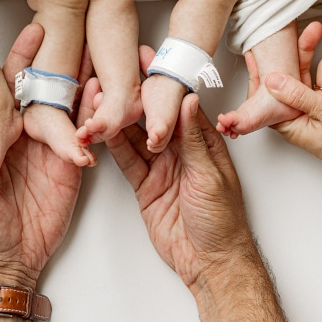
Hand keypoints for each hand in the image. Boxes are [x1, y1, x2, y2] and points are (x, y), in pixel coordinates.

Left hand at [0, 23, 95, 288]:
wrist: (7, 258)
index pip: (9, 85)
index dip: (21, 57)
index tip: (35, 31)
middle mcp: (27, 132)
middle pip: (44, 87)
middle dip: (60, 59)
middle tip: (78, 32)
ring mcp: (51, 146)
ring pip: (69, 106)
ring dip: (84, 83)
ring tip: (99, 59)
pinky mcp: (71, 164)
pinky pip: (85, 136)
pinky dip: (96, 117)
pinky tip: (105, 98)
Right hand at [102, 45, 296, 321]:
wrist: (210, 261)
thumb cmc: (222, 220)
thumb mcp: (209, 175)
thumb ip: (194, 140)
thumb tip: (190, 101)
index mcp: (202, 143)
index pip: (180, 106)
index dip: (164, 84)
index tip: (150, 60)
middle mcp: (180, 151)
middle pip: (153, 118)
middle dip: (135, 95)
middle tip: (115, 71)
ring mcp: (161, 167)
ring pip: (135, 137)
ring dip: (118, 120)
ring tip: (99, 97)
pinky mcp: (145, 186)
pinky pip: (126, 162)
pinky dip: (112, 147)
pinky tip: (98, 131)